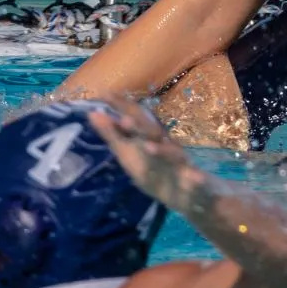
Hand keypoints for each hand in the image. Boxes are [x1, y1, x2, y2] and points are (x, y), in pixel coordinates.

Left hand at [88, 101, 210, 215]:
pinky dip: (194, 179)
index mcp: (149, 138)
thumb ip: (113, 135)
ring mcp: (180, 162)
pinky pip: (195, 180)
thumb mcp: (131, 153)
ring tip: (148, 147)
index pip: (135, 118)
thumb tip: (91, 113)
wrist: (192, 193)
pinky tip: (192, 178)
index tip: (104, 94)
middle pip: (153, 134)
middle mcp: (165, 145)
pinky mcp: (193, 181)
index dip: (121, 107)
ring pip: (173, 155)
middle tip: (124, 119)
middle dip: (140, 127)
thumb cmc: (156, 168)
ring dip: (162, 151)